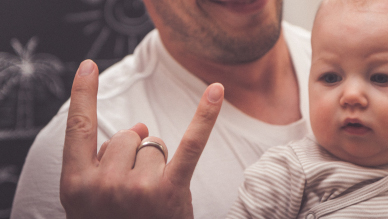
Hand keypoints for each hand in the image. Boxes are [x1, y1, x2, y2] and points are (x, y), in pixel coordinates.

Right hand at [60, 60, 223, 218]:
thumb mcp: (93, 202)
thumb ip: (106, 160)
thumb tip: (140, 124)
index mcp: (76, 184)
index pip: (78, 128)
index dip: (83, 94)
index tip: (88, 66)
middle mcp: (102, 184)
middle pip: (129, 136)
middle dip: (137, 154)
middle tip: (137, 192)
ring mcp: (135, 189)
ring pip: (154, 145)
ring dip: (158, 165)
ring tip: (153, 199)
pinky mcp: (169, 193)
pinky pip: (190, 146)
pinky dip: (205, 117)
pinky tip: (216, 91)